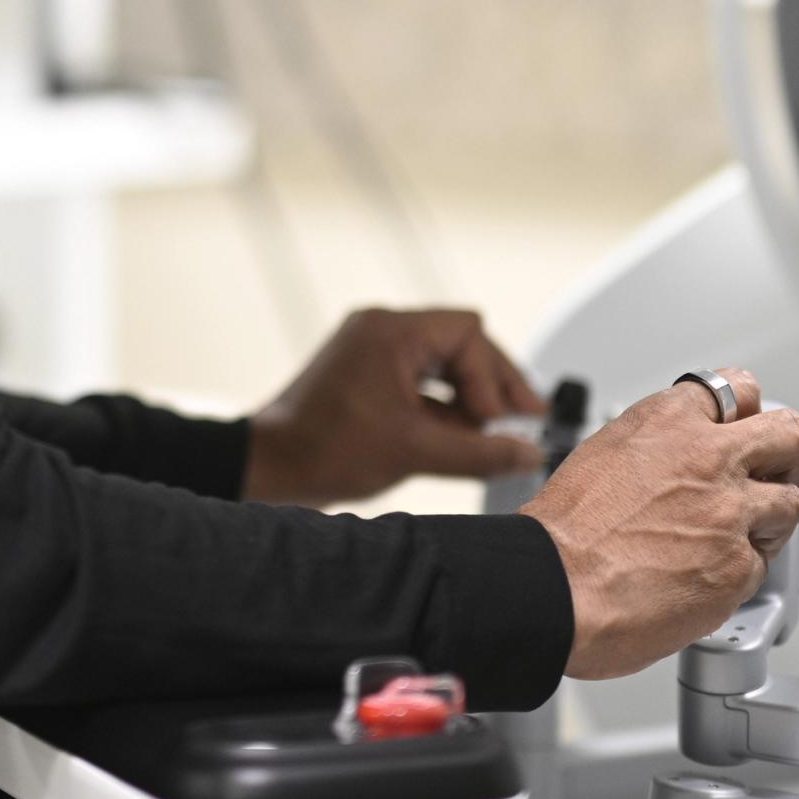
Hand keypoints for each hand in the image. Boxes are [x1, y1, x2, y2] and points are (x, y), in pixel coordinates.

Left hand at [243, 307, 546, 505]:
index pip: (468, 333)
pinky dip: (443, 405)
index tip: (498, 420)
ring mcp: (371, 351)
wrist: (268, 468)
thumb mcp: (415, 452)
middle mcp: (380, 330)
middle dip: (491, 384)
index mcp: (390, 331)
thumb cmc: (324, 451)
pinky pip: (419, 379)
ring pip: (442, 362)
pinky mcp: (365, 375)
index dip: (491, 377)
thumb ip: (480, 452)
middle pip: (460, 343)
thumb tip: (530, 455)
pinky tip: (460, 437)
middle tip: (523, 420)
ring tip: (491, 435)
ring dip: (470, 397)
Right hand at [520, 369, 798, 679]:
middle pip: (789, 435)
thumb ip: (657, 447)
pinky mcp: (738, 566)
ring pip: (789, 503)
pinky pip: (761, 565)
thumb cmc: (564, 534)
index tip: (744, 431)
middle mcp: (708, 457)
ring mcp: (730, 512)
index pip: (740, 389)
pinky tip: (707, 577)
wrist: (554, 588)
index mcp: (670, 420)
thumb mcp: (605, 453)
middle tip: (776, 474)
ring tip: (738, 536)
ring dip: (768, 520)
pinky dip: (740, 572)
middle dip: (787, 456)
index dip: (746, 414)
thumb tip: (676, 459)